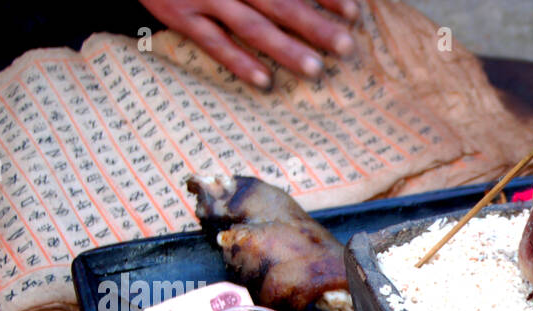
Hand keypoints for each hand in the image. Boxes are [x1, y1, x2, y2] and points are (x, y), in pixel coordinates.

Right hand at [139, 0, 360, 88]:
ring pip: (251, 25)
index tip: (354, 12)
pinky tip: (264, 81)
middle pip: (278, 2)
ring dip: (285, 48)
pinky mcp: (179, 15)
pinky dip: (238, 61)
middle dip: (314, 25)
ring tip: (316, 70)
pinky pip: (212, 42)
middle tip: (346, 46)